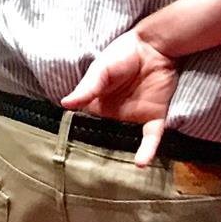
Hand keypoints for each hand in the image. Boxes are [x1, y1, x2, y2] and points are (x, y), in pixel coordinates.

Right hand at [63, 26, 178, 165]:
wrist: (155, 48)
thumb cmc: (122, 54)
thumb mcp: (100, 70)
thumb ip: (87, 88)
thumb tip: (65, 104)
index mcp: (98, 101)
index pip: (85, 120)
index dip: (77, 132)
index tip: (66, 148)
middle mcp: (115, 113)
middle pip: (105, 134)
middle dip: (98, 150)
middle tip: (86, 168)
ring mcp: (135, 117)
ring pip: (127, 140)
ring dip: (120, 155)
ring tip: (109, 173)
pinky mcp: (155, 118)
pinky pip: (151, 138)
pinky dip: (147, 151)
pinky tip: (140, 163)